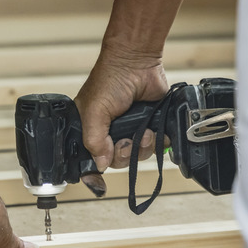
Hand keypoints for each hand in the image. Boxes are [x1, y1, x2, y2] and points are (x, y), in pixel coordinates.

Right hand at [74, 47, 168, 171]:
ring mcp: (130, 130)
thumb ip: (94, 139)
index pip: (89, 160)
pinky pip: (155, 146)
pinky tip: (154, 131)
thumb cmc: (110, 78)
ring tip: (144, 130)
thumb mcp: (94, 110)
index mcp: (90, 129)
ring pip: (137, 156)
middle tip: (126, 140)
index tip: (99, 186)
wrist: (138, 61)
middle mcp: (109, 132)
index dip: (93, 175)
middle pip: (116, 161)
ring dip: (142, 146)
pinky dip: (158, 141)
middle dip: (124, 154)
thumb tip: (100, 163)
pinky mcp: (149, 125)